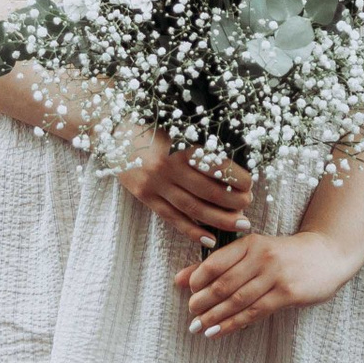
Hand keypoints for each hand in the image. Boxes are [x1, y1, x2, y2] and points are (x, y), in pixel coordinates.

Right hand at [118, 130, 252, 245]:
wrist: (113, 129)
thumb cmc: (151, 124)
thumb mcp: (177, 126)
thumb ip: (199, 143)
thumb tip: (232, 162)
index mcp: (180, 146)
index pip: (216, 166)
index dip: (236, 178)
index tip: (249, 183)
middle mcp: (168, 167)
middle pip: (207, 191)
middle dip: (233, 202)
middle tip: (248, 204)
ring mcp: (155, 184)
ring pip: (192, 208)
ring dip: (219, 220)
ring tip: (240, 224)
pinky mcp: (145, 196)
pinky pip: (172, 218)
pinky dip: (192, 230)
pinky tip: (210, 238)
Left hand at [177, 230, 356, 338]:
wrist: (327, 255)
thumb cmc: (284, 255)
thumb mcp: (253, 252)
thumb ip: (218, 264)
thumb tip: (180, 279)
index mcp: (250, 243)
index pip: (215, 262)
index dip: (197, 280)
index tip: (188, 294)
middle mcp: (261, 257)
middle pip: (224, 284)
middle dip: (203, 303)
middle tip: (191, 316)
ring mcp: (275, 275)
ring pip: (237, 300)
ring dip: (215, 317)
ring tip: (199, 328)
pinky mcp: (287, 294)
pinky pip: (254, 312)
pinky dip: (233, 324)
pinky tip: (219, 331)